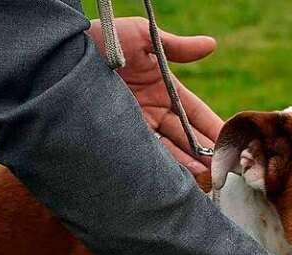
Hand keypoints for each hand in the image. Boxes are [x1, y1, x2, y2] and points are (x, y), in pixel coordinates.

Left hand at [88, 17, 221, 173]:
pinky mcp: (118, 138)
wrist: (61, 55)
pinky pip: (145, 156)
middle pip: (185, 136)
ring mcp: (135, 126)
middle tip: (224, 169)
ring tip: (205, 179)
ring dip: (188, 165)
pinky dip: (162, 168)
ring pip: (168, 150)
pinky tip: (176, 180)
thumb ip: (177, 47)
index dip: (212, 126)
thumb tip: (211, 45)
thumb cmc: (103, 37)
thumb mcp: (142, 36)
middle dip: (205, 153)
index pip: (195, 112)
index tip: (230, 141)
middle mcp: (152, 111)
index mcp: (163, 88)